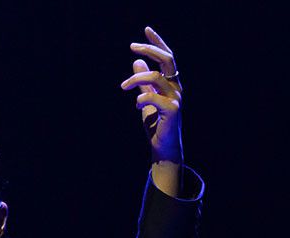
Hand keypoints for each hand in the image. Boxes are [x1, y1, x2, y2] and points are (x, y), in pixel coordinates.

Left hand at [120, 26, 182, 163]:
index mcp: (171, 82)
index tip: (146, 30)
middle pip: (167, 60)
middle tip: (132, 47)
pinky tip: (136, 105)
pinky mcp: (172, 110)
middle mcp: (176, 87)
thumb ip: (143, 82)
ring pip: (156, 77)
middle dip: (150, 49)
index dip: (157, 42)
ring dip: (136, 78)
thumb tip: (137, 61)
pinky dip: (140, 98)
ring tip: (123, 86)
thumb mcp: (146, 98)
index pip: (167, 57)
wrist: (162, 145)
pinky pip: (153, 98)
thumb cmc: (156, 123)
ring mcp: (176, 98)